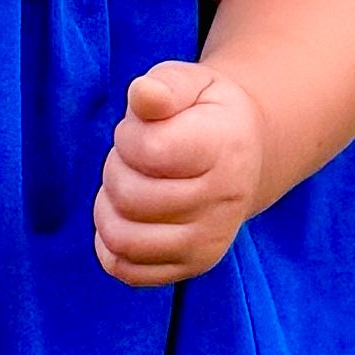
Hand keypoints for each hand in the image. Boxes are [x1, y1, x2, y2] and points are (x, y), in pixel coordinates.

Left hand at [93, 61, 269, 287]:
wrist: (246, 156)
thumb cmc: (204, 114)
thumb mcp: (189, 84)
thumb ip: (164, 86)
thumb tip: (144, 94)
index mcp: (225, 147)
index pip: (149, 151)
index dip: (128, 136)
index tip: (141, 128)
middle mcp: (224, 201)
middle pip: (130, 197)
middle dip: (115, 170)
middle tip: (133, 158)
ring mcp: (210, 240)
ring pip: (123, 240)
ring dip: (108, 209)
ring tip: (128, 187)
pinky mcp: (193, 266)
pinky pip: (127, 270)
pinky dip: (111, 245)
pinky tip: (127, 218)